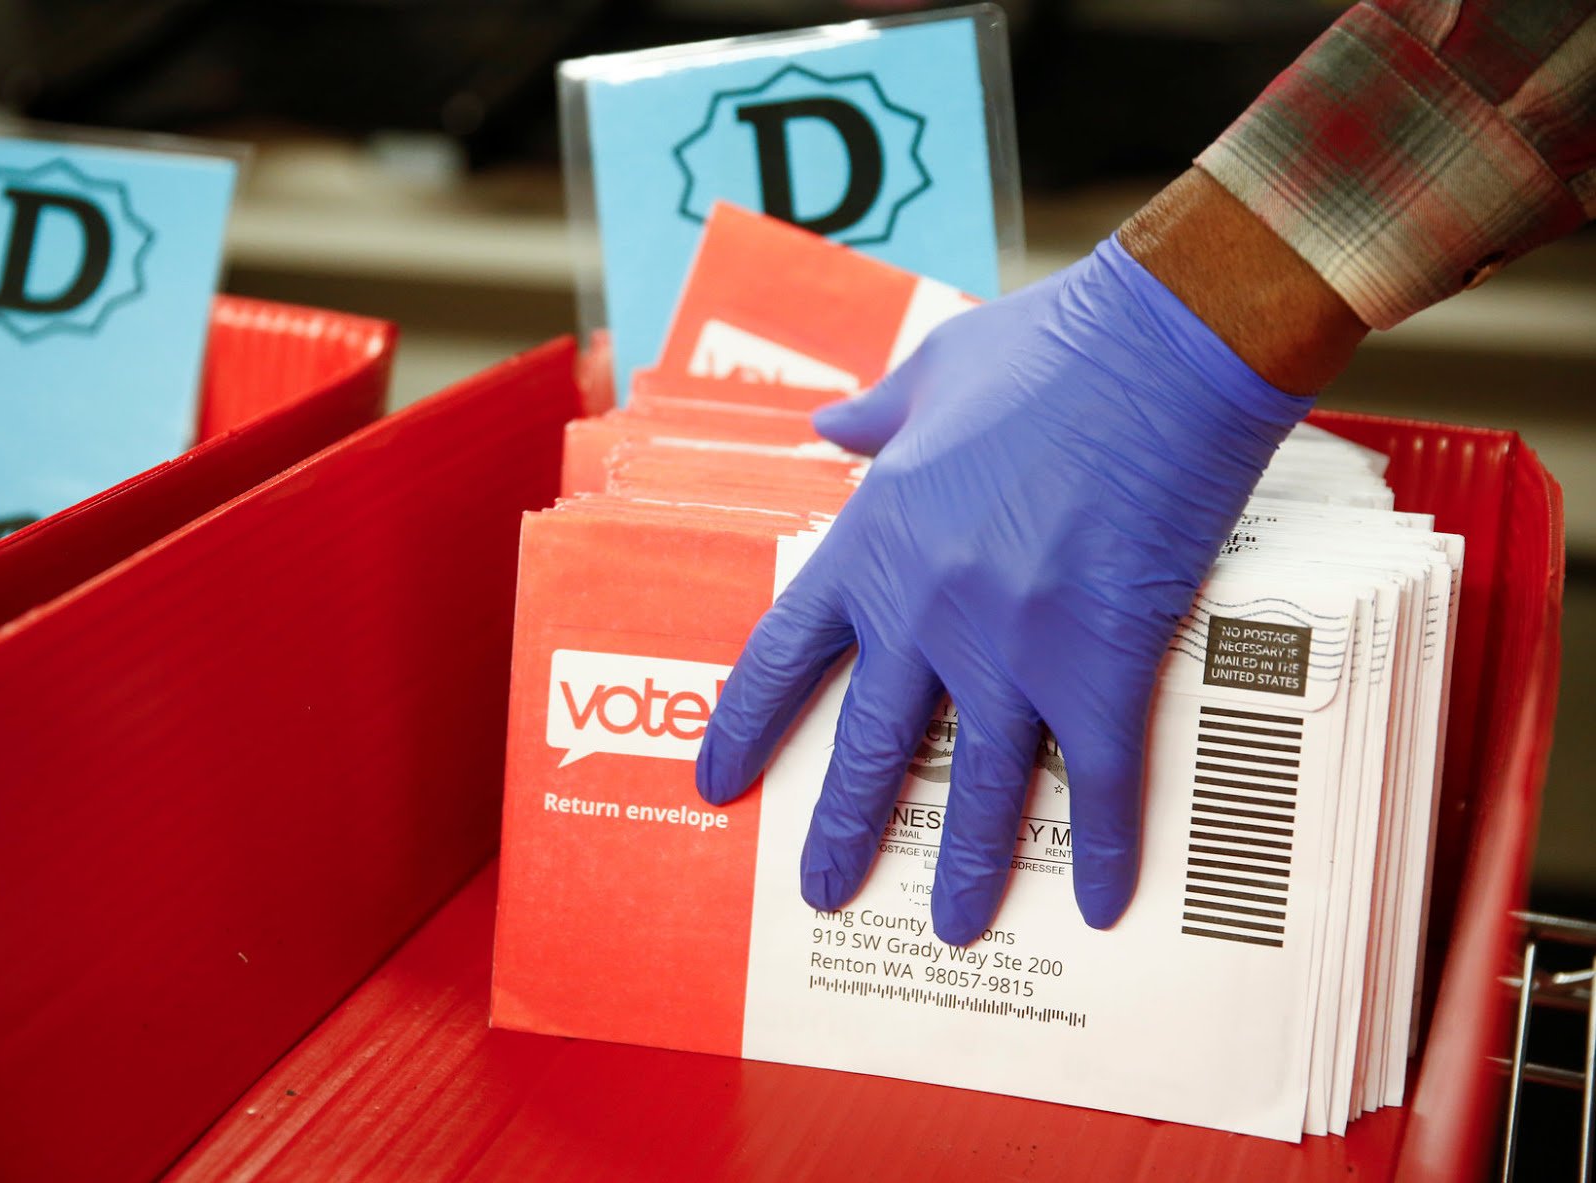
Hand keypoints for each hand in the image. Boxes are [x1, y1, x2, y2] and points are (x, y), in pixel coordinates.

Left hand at [695, 233, 1314, 943]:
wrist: (1165, 348)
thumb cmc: (1050, 348)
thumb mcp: (933, 370)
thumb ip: (874, 417)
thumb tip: (831, 428)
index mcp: (874, 543)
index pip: (782, 658)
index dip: (746, 728)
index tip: (719, 781)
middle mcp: (928, 612)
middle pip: (867, 749)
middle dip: (840, 830)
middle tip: (821, 890)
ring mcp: (1013, 648)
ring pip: (975, 787)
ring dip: (963, 867)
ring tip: (951, 927)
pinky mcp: (1103, 664)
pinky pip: (1099, 782)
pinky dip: (1100, 849)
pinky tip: (1096, 904)